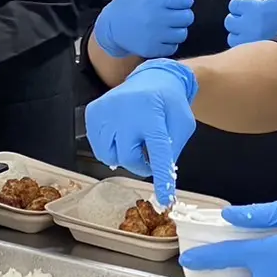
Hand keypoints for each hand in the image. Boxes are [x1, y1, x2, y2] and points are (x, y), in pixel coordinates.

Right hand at [84, 58, 196, 205]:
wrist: (153, 77)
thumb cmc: (170, 104)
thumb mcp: (183, 125)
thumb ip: (172, 149)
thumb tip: (158, 173)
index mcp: (152, 114)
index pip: (158, 153)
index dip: (161, 178)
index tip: (164, 200)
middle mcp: (126, 111)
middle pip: (128, 158)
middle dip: (141, 163)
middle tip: (149, 154)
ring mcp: (106, 111)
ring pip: (109, 156)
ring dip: (124, 156)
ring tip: (134, 141)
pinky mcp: (94, 112)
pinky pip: (97, 147)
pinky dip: (110, 148)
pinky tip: (121, 137)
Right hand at [92, 0, 194, 59]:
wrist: (110, 29)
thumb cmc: (124, 4)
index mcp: (156, 0)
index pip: (186, 0)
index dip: (183, 0)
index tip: (174, 2)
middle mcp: (158, 18)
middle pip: (188, 17)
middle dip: (182, 16)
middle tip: (172, 15)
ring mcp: (156, 35)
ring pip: (182, 33)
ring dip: (177, 30)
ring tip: (167, 27)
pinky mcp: (153, 49)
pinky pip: (174, 47)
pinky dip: (169, 44)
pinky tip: (161, 37)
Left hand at [224, 0, 276, 47]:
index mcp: (255, 8)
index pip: (234, 4)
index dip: (240, 5)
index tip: (251, 6)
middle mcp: (249, 25)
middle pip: (229, 21)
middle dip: (237, 19)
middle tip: (251, 19)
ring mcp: (251, 40)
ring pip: (232, 36)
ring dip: (238, 33)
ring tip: (251, 31)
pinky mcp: (254, 52)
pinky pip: (240, 49)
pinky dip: (244, 45)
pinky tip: (255, 42)